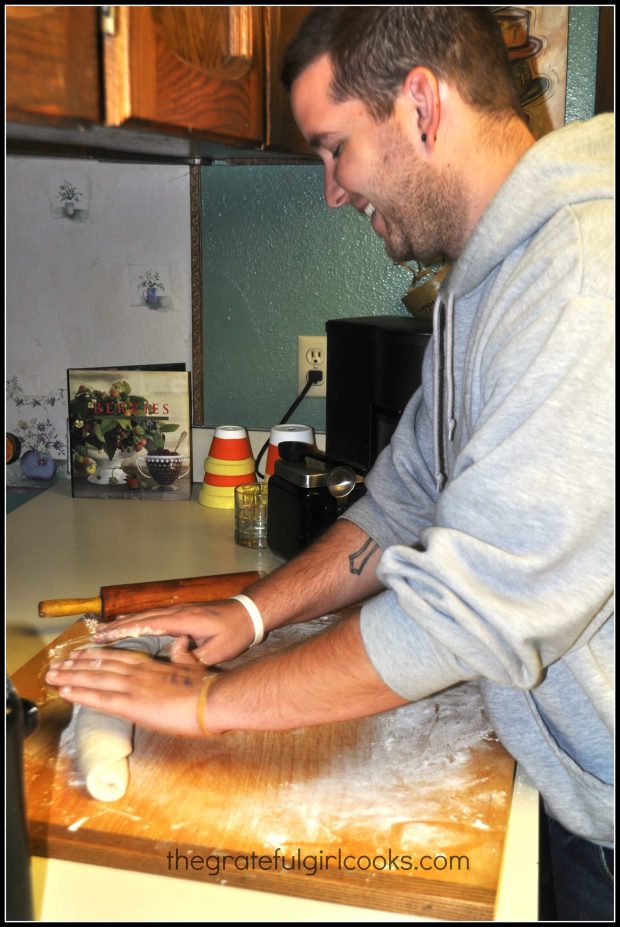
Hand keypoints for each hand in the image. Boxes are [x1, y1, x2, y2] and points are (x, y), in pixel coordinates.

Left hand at [45, 647, 221, 736]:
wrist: (214, 698)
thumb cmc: (208, 686)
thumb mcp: (194, 665)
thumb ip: (182, 656)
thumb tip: (181, 644)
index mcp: (152, 665)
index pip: (118, 657)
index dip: (97, 655)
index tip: (81, 653)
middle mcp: (138, 672)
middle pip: (101, 665)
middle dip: (76, 664)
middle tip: (56, 664)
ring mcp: (133, 687)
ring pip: (95, 678)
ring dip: (71, 676)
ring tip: (52, 674)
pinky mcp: (132, 704)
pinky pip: (100, 698)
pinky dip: (80, 693)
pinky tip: (65, 691)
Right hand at [93, 599, 257, 665]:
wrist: (248, 614)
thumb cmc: (234, 633)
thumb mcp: (217, 651)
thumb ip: (195, 658)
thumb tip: (175, 665)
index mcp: (182, 620)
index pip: (146, 624)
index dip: (123, 630)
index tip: (103, 636)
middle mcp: (176, 612)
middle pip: (140, 618)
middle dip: (117, 627)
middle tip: (94, 635)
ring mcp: (178, 611)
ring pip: (145, 616)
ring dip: (125, 624)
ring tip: (104, 632)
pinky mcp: (182, 614)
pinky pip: (154, 617)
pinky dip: (138, 622)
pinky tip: (129, 628)